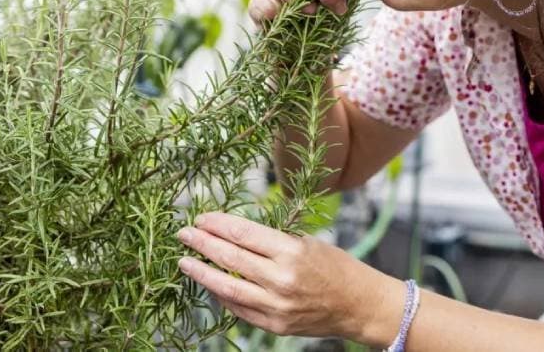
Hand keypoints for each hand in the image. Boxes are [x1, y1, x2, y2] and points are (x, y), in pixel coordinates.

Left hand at [176, 212, 392, 339]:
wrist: (359, 305)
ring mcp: (276, 306)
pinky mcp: (274, 325)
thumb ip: (272, 242)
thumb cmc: (336, 268)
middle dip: (203, 243)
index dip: (218, 224)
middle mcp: (281, 279)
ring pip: (227, 287)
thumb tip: (234, 234)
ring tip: (184, 261)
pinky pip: (239, 309)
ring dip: (202, 272)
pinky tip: (210, 283)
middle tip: (184, 233)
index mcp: (291, 252)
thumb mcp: (308, 243)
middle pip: (230, 258)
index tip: (201, 218)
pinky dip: (222, 295)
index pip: (243, 233)